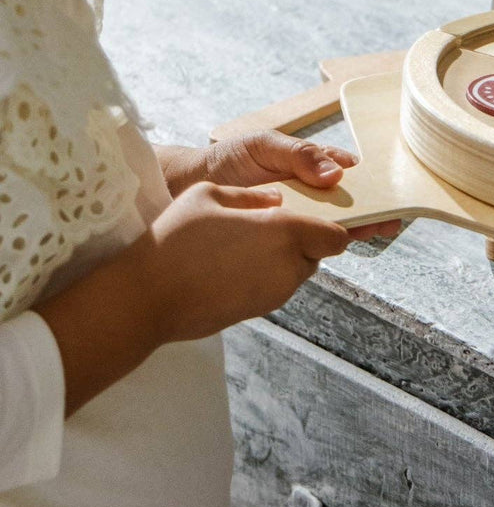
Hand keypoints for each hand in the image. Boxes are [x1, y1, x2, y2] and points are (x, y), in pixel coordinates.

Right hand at [136, 181, 349, 342]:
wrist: (144, 299)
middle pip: (316, 254)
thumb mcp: (209, 193)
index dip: (330, 226)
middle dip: (303, 240)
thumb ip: (251, 196)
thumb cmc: (174, 240)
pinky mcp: (257, 313)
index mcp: (285, 233)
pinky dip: (265, 276)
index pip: (336, 236)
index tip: (314, 217)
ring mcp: (274, 295)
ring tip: (246, 244)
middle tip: (271, 227)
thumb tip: (275, 202)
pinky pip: (274, 288)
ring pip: (296, 272)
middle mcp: (288, 267)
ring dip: (283, 259)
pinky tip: (232, 265)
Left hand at [176, 131, 403, 240]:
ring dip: (357, 226)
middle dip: (373, 208)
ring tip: (376, 231)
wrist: (189, 185)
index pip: (348, 170)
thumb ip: (299, 155)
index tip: (387, 190)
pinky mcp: (285, 233)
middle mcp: (311, 189)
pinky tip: (341, 244)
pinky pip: (312, 238)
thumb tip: (337, 173)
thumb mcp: (265, 145)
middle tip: (390, 218)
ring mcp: (300, 212)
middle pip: (350, 199)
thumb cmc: (230, 158)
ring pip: (335, 220)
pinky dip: (328, 241)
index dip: (370, 180)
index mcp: (311, 162)